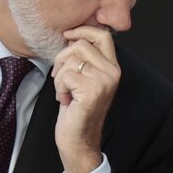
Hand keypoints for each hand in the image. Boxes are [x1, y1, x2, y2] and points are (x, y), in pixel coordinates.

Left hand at [50, 25, 120, 172]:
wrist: (79, 142)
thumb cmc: (77, 111)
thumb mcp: (84, 80)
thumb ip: (85, 59)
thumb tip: (73, 36)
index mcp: (113, 68)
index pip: (103, 35)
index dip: (83, 30)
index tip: (67, 35)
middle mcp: (112, 73)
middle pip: (81, 44)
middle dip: (62, 59)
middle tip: (61, 78)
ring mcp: (104, 82)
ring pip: (70, 60)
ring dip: (60, 77)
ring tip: (67, 93)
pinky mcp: (92, 91)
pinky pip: (65, 75)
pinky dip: (59, 88)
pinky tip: (67, 100)